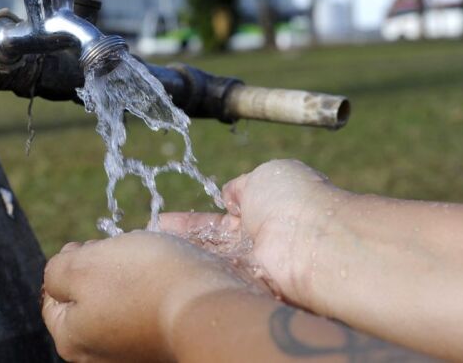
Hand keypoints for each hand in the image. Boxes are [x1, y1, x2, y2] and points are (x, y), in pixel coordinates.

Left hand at [41, 231, 259, 361]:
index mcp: (72, 338)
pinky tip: (166, 275)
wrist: (209, 306)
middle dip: (100, 267)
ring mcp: (133, 350)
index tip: (91, 245)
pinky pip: (149, 307)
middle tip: (120, 250)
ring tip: (148, 259)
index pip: (53, 296)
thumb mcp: (82, 265)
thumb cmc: (143, 281)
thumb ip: (56, 270)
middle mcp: (100, 354)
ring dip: (130, 274)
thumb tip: (59, 275)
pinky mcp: (163, 342)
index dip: (69, 262)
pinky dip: (154, 288)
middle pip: (88, 298)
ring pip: (120, 299)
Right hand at [160, 159, 350, 307]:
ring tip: (149, 250)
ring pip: (209, 259)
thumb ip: (242, 186)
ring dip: (182, 254)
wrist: (313, 242)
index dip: (194, 219)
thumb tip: (229, 194)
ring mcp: (252, 265)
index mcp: (265, 209)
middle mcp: (257, 240)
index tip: (165, 220)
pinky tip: (164, 267)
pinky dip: (191, 271)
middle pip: (211, 241)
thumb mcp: (265, 175)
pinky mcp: (247, 287)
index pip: (222, 216)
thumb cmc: (294, 200)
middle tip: (151, 236)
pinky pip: (214, 278)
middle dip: (181, 239)